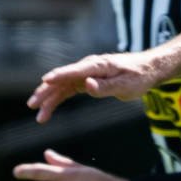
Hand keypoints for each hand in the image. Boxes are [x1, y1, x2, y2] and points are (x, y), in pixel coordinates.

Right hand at [27, 51, 166, 121]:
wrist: (147, 69)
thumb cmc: (138, 77)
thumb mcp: (126, 85)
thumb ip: (106, 86)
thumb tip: (87, 85)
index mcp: (97, 66)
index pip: (75, 70)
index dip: (60, 76)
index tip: (45, 81)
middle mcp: (87, 67)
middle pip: (62, 80)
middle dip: (46, 92)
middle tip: (33, 105)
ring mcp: (84, 74)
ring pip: (61, 87)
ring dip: (49, 99)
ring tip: (39, 115)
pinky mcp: (84, 81)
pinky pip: (67, 90)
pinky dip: (57, 99)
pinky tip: (48, 110)